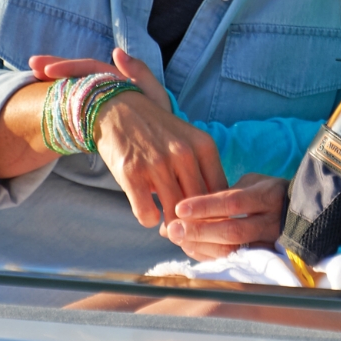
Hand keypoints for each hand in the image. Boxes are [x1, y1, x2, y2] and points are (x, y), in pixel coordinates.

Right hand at [30, 49, 165, 111]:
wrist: (160, 150)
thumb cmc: (160, 123)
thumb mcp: (154, 98)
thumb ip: (140, 74)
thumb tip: (115, 51)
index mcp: (118, 80)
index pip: (89, 68)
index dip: (69, 65)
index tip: (47, 69)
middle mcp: (107, 87)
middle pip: (77, 73)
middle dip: (55, 66)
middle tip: (32, 64)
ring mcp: (99, 101)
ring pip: (73, 87)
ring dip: (54, 81)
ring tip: (32, 78)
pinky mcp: (94, 118)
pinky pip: (74, 107)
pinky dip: (60, 102)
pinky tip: (44, 103)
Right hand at [42, 49, 225, 227]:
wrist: (118, 108)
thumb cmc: (157, 132)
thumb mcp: (189, 142)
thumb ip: (203, 171)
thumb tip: (215, 211)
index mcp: (203, 145)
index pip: (223, 192)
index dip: (217, 214)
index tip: (209, 222)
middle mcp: (183, 153)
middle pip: (200, 207)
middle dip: (195, 226)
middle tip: (188, 231)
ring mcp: (157, 163)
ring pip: (175, 215)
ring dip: (172, 227)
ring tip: (169, 227)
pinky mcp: (132, 173)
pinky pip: (147, 214)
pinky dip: (148, 219)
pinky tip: (147, 211)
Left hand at [162, 173, 288, 260]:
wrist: (302, 214)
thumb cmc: (267, 193)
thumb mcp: (250, 184)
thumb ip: (221, 194)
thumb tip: (182, 208)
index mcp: (268, 196)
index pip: (233, 203)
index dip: (205, 206)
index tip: (180, 207)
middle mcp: (272, 222)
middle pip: (232, 230)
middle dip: (199, 231)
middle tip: (172, 229)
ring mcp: (270, 244)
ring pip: (233, 250)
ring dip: (200, 246)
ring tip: (177, 238)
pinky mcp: (265, 260)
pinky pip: (233, 261)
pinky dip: (208, 255)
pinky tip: (190, 247)